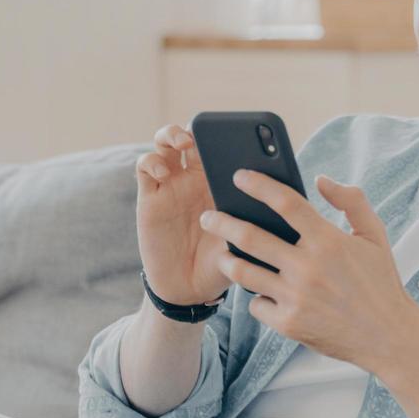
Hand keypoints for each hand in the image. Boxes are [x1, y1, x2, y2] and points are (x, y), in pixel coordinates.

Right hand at [133, 123, 234, 306]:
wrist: (189, 290)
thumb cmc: (221, 264)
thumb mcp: (242, 240)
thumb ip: (252, 219)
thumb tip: (273, 196)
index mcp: (221, 183)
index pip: (224, 147)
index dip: (231, 134)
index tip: (242, 135)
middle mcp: (194, 178)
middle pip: (193, 136)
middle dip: (199, 127)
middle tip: (206, 133)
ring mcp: (170, 185)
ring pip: (165, 143)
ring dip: (172, 133)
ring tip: (183, 142)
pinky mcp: (150, 197)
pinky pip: (145, 167)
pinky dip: (151, 161)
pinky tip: (162, 172)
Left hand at [197, 169, 418, 371]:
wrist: (388, 338)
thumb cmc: (380, 283)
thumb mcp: (375, 235)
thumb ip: (351, 201)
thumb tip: (320, 179)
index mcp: (328, 241)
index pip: (285, 203)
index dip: (258, 185)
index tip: (239, 176)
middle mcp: (308, 268)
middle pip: (250, 236)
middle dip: (222, 222)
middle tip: (207, 216)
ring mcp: (295, 298)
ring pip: (243, 272)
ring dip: (227, 259)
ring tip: (221, 253)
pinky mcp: (288, 324)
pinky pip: (256, 305)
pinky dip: (256, 297)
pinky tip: (259, 292)